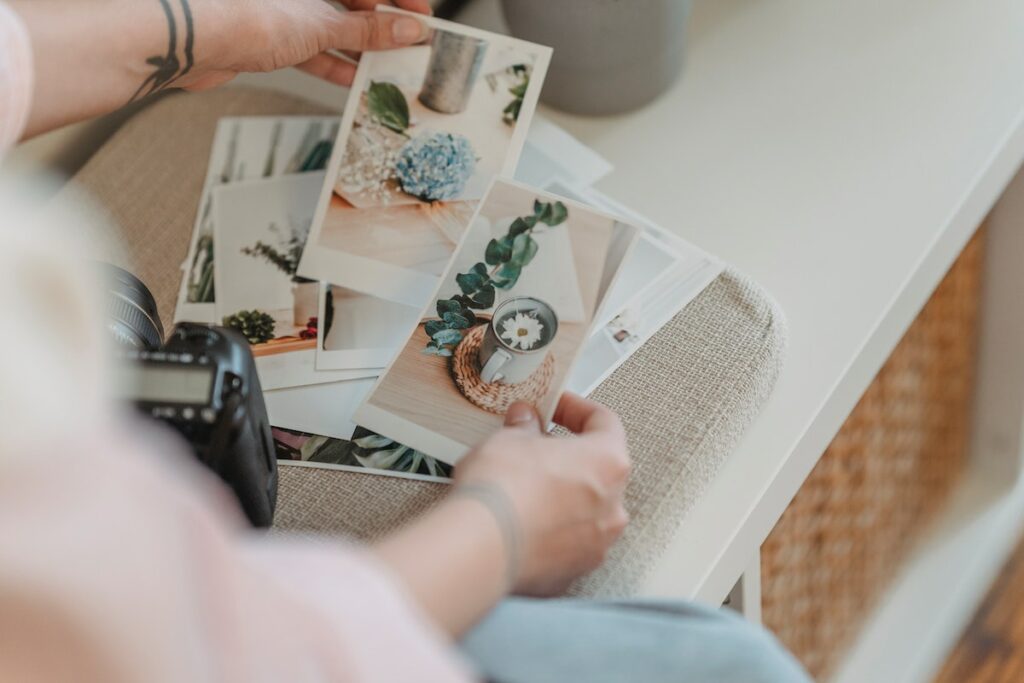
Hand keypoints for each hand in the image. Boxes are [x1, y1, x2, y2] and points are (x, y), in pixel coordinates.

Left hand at [179, 0, 431, 91]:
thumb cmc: (241, 10)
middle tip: (406, 44)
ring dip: (359, 46)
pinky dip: (331, 62)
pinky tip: (352, 79)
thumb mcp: (320, 24)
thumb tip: (406, 29)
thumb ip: (367, 29)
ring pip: (330, 24)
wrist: (188, 37)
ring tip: (386, 66)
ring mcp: (280, 7)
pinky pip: (309, 46)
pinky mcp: (266, 33)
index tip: (420, 18)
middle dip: (380, 23)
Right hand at [454, 394, 630, 595]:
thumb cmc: (503, 494)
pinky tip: (522, 521)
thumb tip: (525, 421)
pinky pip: (567, 542)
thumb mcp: (509, 439)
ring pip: (585, 510)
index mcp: (608, 463)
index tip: (555, 407)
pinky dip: (550, 530)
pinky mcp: (574, 570)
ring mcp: (596, 543)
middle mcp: (612, 506)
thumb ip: (525, 427)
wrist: (482, 548)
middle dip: (568, 455)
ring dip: (562, 496)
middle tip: (536, 446)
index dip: (576, 409)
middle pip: (599, 469)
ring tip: (526, 487)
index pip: (604, 422)